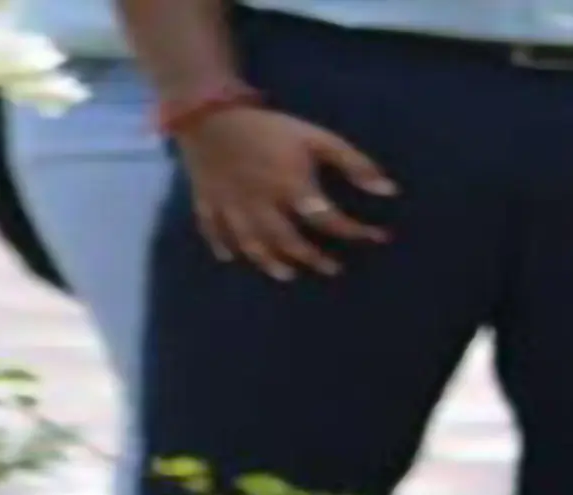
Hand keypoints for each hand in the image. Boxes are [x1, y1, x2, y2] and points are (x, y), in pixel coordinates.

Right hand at [171, 107, 395, 280]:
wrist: (212, 117)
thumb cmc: (271, 128)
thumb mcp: (318, 137)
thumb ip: (353, 163)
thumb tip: (389, 190)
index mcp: (290, 186)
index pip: (327, 219)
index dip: (355, 231)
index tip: (378, 237)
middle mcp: (261, 204)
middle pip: (288, 241)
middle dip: (313, 259)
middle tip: (333, 269)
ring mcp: (232, 208)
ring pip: (251, 245)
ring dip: (270, 263)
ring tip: (288, 275)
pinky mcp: (208, 205)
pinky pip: (214, 233)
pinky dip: (222, 247)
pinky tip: (231, 258)